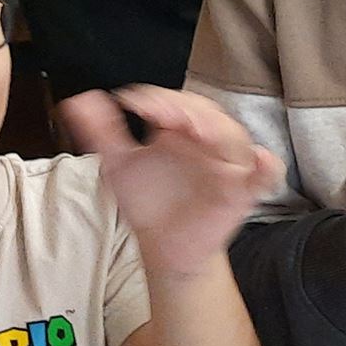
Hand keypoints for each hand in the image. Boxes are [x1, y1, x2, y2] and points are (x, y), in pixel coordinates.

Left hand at [62, 86, 282, 276]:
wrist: (162, 246)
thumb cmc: (147, 201)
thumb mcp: (118, 165)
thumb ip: (101, 133)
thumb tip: (79, 99)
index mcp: (178, 130)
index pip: (174, 102)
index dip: (156, 99)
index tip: (131, 103)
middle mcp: (206, 143)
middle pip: (208, 113)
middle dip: (188, 110)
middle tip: (165, 115)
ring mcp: (226, 166)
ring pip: (235, 138)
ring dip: (220, 131)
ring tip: (199, 131)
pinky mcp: (240, 192)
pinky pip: (262, 177)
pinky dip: (266, 168)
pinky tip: (262, 161)